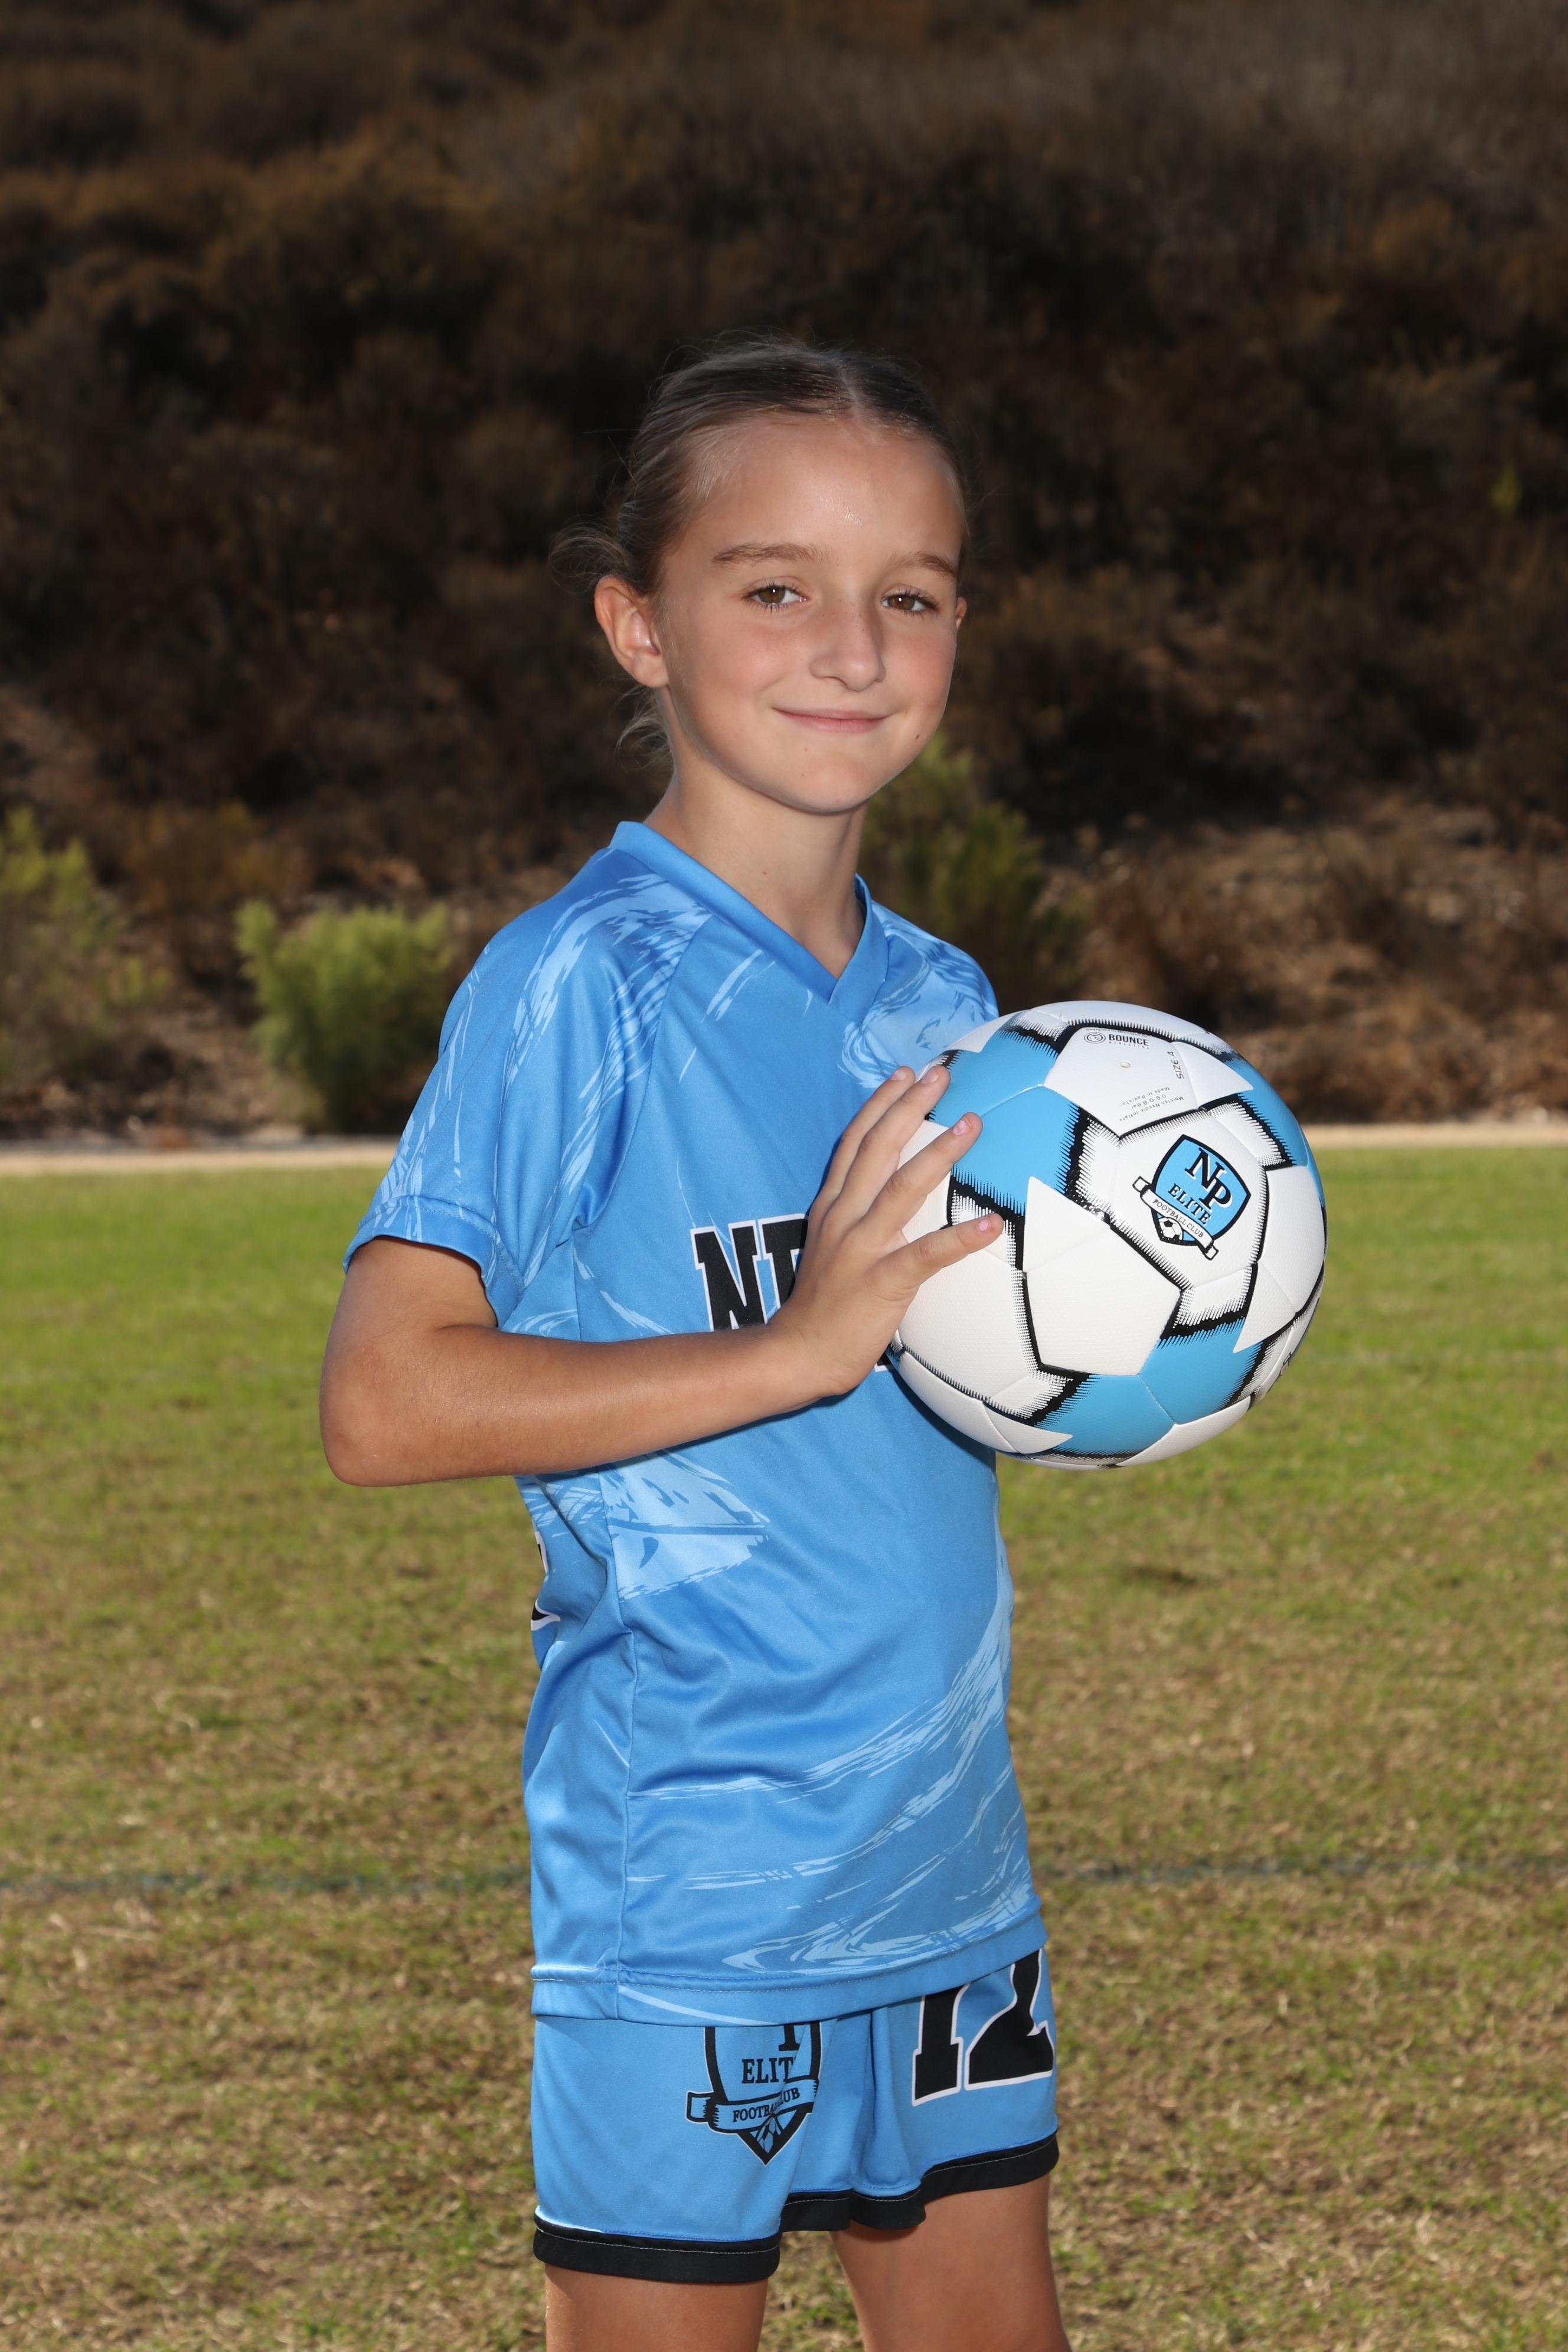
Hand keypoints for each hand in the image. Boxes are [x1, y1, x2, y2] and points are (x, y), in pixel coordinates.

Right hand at [767, 1063, 1000, 1401]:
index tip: (906, 1073)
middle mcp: (844, 1217)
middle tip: (941, 1075)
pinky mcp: (881, 1282)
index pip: (855, 1143)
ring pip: (902, 1189)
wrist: (798, 1353)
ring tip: (972, 1125)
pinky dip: (959, 1238)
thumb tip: (898, 1198)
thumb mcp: (833, 1247)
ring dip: (938, 1153)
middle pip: (876, 1149)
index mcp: (832, 1207)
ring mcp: (861, 1248)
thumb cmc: (825, 1305)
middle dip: (908, 1106)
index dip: (880, 1104)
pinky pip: (926, 1255)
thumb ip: (860, 1219)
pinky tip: (992, 1224)